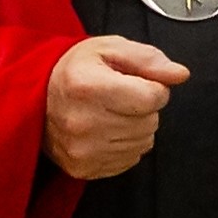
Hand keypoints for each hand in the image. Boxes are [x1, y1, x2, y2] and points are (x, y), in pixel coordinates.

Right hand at [46, 35, 188, 179]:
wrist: (37, 99)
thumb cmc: (74, 70)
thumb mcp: (109, 49)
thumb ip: (149, 59)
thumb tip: (180, 74)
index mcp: (89, 87)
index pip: (152, 98)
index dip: (153, 87)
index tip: (135, 82)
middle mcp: (84, 122)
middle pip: (150, 122)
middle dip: (143, 108)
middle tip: (118, 97)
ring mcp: (83, 150)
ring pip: (144, 142)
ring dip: (135, 127)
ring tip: (109, 113)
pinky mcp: (84, 169)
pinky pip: (130, 160)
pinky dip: (124, 145)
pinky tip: (104, 130)